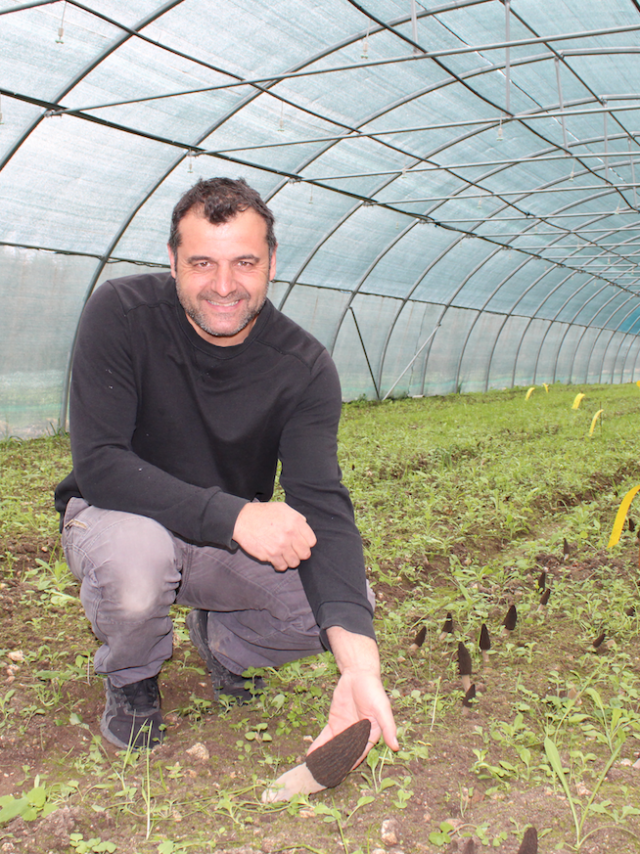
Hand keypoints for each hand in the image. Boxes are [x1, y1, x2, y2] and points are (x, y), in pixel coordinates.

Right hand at [232, 501, 316, 570]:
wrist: (242, 520)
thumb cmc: (263, 513)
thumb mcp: (283, 508)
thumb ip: (297, 517)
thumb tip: (305, 526)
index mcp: (295, 522)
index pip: (311, 541)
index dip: (306, 543)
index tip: (300, 543)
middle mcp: (290, 534)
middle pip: (305, 554)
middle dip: (300, 553)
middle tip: (293, 551)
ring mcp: (280, 546)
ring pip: (295, 562)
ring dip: (290, 560)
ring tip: (285, 555)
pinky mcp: (270, 555)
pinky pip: (282, 567)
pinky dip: (280, 565)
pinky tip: (277, 559)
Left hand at [308, 628, 397, 763]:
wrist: (358, 674)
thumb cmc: (374, 690)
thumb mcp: (382, 708)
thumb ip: (388, 727)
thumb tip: (396, 746)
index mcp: (371, 734)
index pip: (360, 753)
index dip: (351, 764)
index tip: (341, 775)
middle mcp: (357, 735)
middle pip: (345, 753)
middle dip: (335, 764)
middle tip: (323, 777)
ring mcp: (345, 729)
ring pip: (334, 747)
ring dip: (326, 757)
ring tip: (315, 770)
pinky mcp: (335, 722)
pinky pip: (326, 736)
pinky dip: (319, 745)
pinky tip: (311, 754)